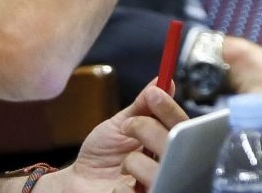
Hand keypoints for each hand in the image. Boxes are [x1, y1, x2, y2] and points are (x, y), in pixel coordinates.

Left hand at [49, 81, 187, 192]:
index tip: (154, 94)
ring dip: (134, 161)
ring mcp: (158, 183)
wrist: (79, 180)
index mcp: (166, 141)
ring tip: (121, 165)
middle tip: (129, 127)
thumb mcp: (120, 123)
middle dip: (149, 129)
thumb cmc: (102, 152)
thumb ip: (142, 105)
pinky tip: (116, 186)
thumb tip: (161, 81)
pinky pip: (142, 192)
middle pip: (177, 145)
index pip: (182, 124)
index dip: (170, 108)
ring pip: (159, 170)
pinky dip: (123, 187)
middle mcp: (168, 163)